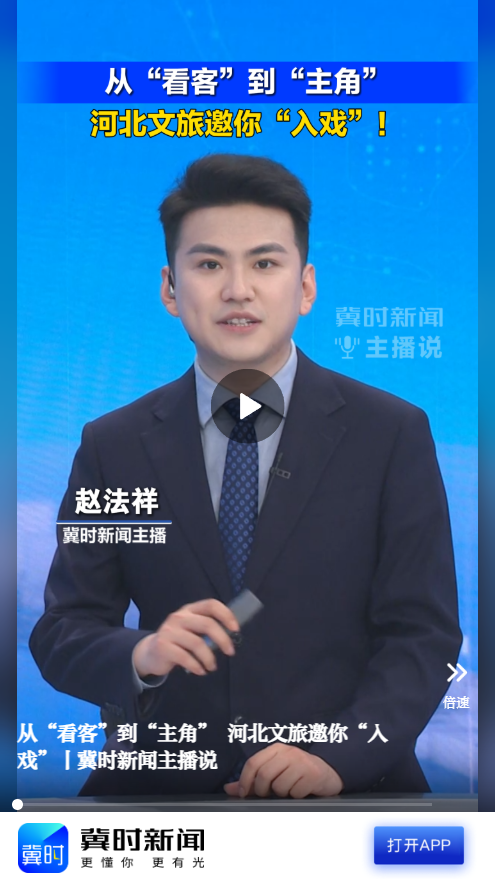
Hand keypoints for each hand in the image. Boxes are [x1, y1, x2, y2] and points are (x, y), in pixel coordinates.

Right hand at [132, 598, 238, 677]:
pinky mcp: (163, 646)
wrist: (150, 653)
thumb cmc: (178, 641)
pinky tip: (201, 671)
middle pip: (207, 624)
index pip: (211, 605)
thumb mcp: (191, 629)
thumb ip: (207, 628)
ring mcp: (170, 631)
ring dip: (209, 658)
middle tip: (230, 652)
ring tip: (212, 667)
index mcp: (190, 609)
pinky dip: (197, 666)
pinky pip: (185, 657)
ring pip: (197, 643)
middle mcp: (179, 617)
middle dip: (223, 639)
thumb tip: (232, 633)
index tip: (236, 629)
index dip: (226, 615)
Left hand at [224, 744, 343, 798]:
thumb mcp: (275, 770)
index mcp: (276, 749)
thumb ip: (253, 778)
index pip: (253, 763)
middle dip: (262, 791)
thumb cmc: (297, 772)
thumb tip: (230, 788)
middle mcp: (288, 752)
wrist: (328, 772)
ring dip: (282, 794)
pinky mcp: (312, 774)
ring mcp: (301, 762)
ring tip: (290, 789)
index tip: (244, 793)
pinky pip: (295, 793)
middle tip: (269, 794)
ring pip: (279, 786)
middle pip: (264, 775)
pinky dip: (295, 797)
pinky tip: (301, 790)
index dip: (245, 781)